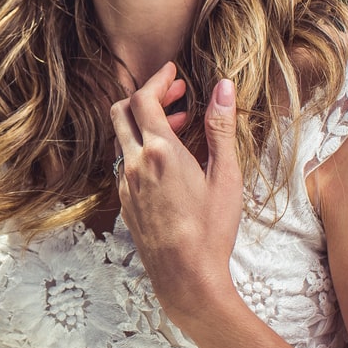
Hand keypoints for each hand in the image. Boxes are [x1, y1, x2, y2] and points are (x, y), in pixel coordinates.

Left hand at [109, 62, 244, 328]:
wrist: (185, 276)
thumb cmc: (210, 229)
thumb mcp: (225, 176)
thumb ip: (220, 128)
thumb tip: (223, 87)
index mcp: (159, 151)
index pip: (144, 99)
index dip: (157, 79)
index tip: (173, 70)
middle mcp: (134, 163)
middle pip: (122, 111)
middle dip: (147, 95)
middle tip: (176, 92)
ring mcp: (126, 183)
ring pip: (123, 137)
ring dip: (146, 122)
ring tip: (181, 124)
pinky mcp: (125, 201)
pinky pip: (126, 161)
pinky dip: (142, 146)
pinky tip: (169, 159)